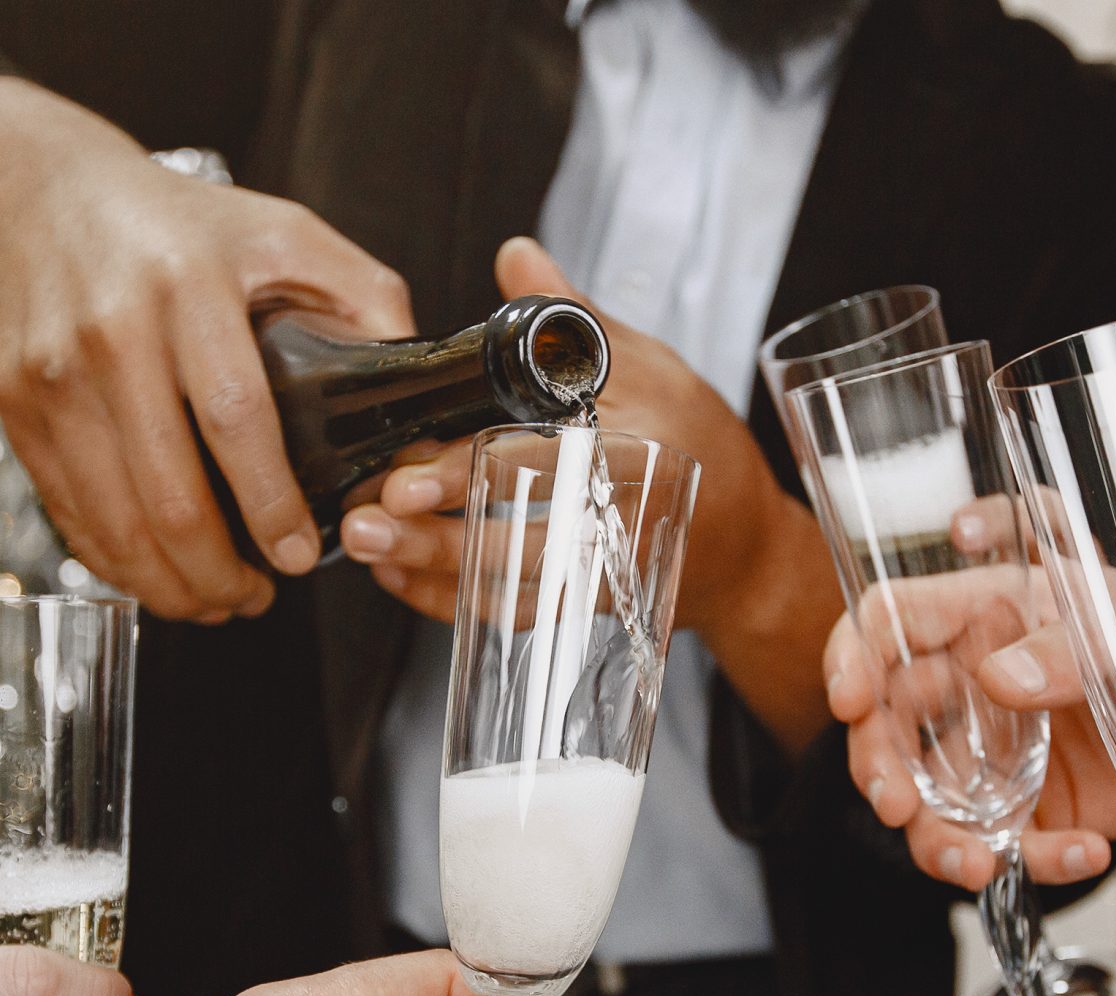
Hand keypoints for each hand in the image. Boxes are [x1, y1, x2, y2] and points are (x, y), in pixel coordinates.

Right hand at [0, 78, 414, 620]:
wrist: (51, 191)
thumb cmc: (187, 225)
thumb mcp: (289, 234)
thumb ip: (364, 305)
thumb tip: (411, 398)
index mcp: (191, 286)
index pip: (235, 418)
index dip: (269, 504)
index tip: (296, 556)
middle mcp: (113, 329)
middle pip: (168, 492)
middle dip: (219, 572)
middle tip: (258, 598)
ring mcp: (53, 372)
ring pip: (113, 519)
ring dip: (169, 584)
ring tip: (214, 600)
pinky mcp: (15, 403)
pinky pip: (68, 509)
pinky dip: (115, 560)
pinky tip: (157, 573)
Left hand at [337, 237, 808, 638]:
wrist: (746, 550)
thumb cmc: (701, 446)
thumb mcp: (654, 366)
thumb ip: (577, 317)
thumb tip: (517, 258)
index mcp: (638, 447)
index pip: (544, 460)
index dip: (468, 471)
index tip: (407, 473)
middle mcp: (618, 518)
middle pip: (516, 541)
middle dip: (436, 537)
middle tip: (369, 521)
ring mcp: (600, 571)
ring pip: (509, 588)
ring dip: (431, 573)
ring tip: (370, 546)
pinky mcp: (585, 605)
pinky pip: (514, 616)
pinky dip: (454, 604)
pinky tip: (402, 577)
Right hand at [819, 504, 1115, 890]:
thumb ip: (1071, 651)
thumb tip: (998, 677)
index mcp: (993, 613)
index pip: (892, 620)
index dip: (852, 656)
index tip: (848, 701)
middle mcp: (979, 683)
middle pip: (888, 721)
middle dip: (879, 769)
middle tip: (898, 807)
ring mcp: (999, 753)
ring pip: (928, 799)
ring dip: (938, 840)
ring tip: (978, 866)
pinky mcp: (1031, 809)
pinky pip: (998, 844)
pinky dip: (1031, 863)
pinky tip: (1083, 853)